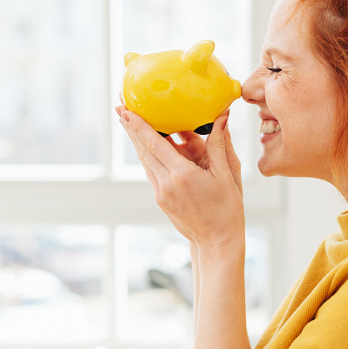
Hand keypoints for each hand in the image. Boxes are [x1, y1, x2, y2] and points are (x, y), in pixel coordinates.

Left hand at [116, 104, 244, 249]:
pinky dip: (149, 155)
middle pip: (143, 150)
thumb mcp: (227, 175)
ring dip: (137, 141)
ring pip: (145, 161)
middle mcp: (166, 184)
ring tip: (129, 121)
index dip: (139, 125)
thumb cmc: (228, 210)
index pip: (155, 143)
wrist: (218, 242)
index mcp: (182, 175)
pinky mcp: (161, 200)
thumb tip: (221, 117)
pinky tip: (148, 145)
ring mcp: (161, 194)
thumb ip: (219, 145)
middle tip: (120, 106)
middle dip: (131, 128)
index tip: (126, 109)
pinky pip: (152, 172)